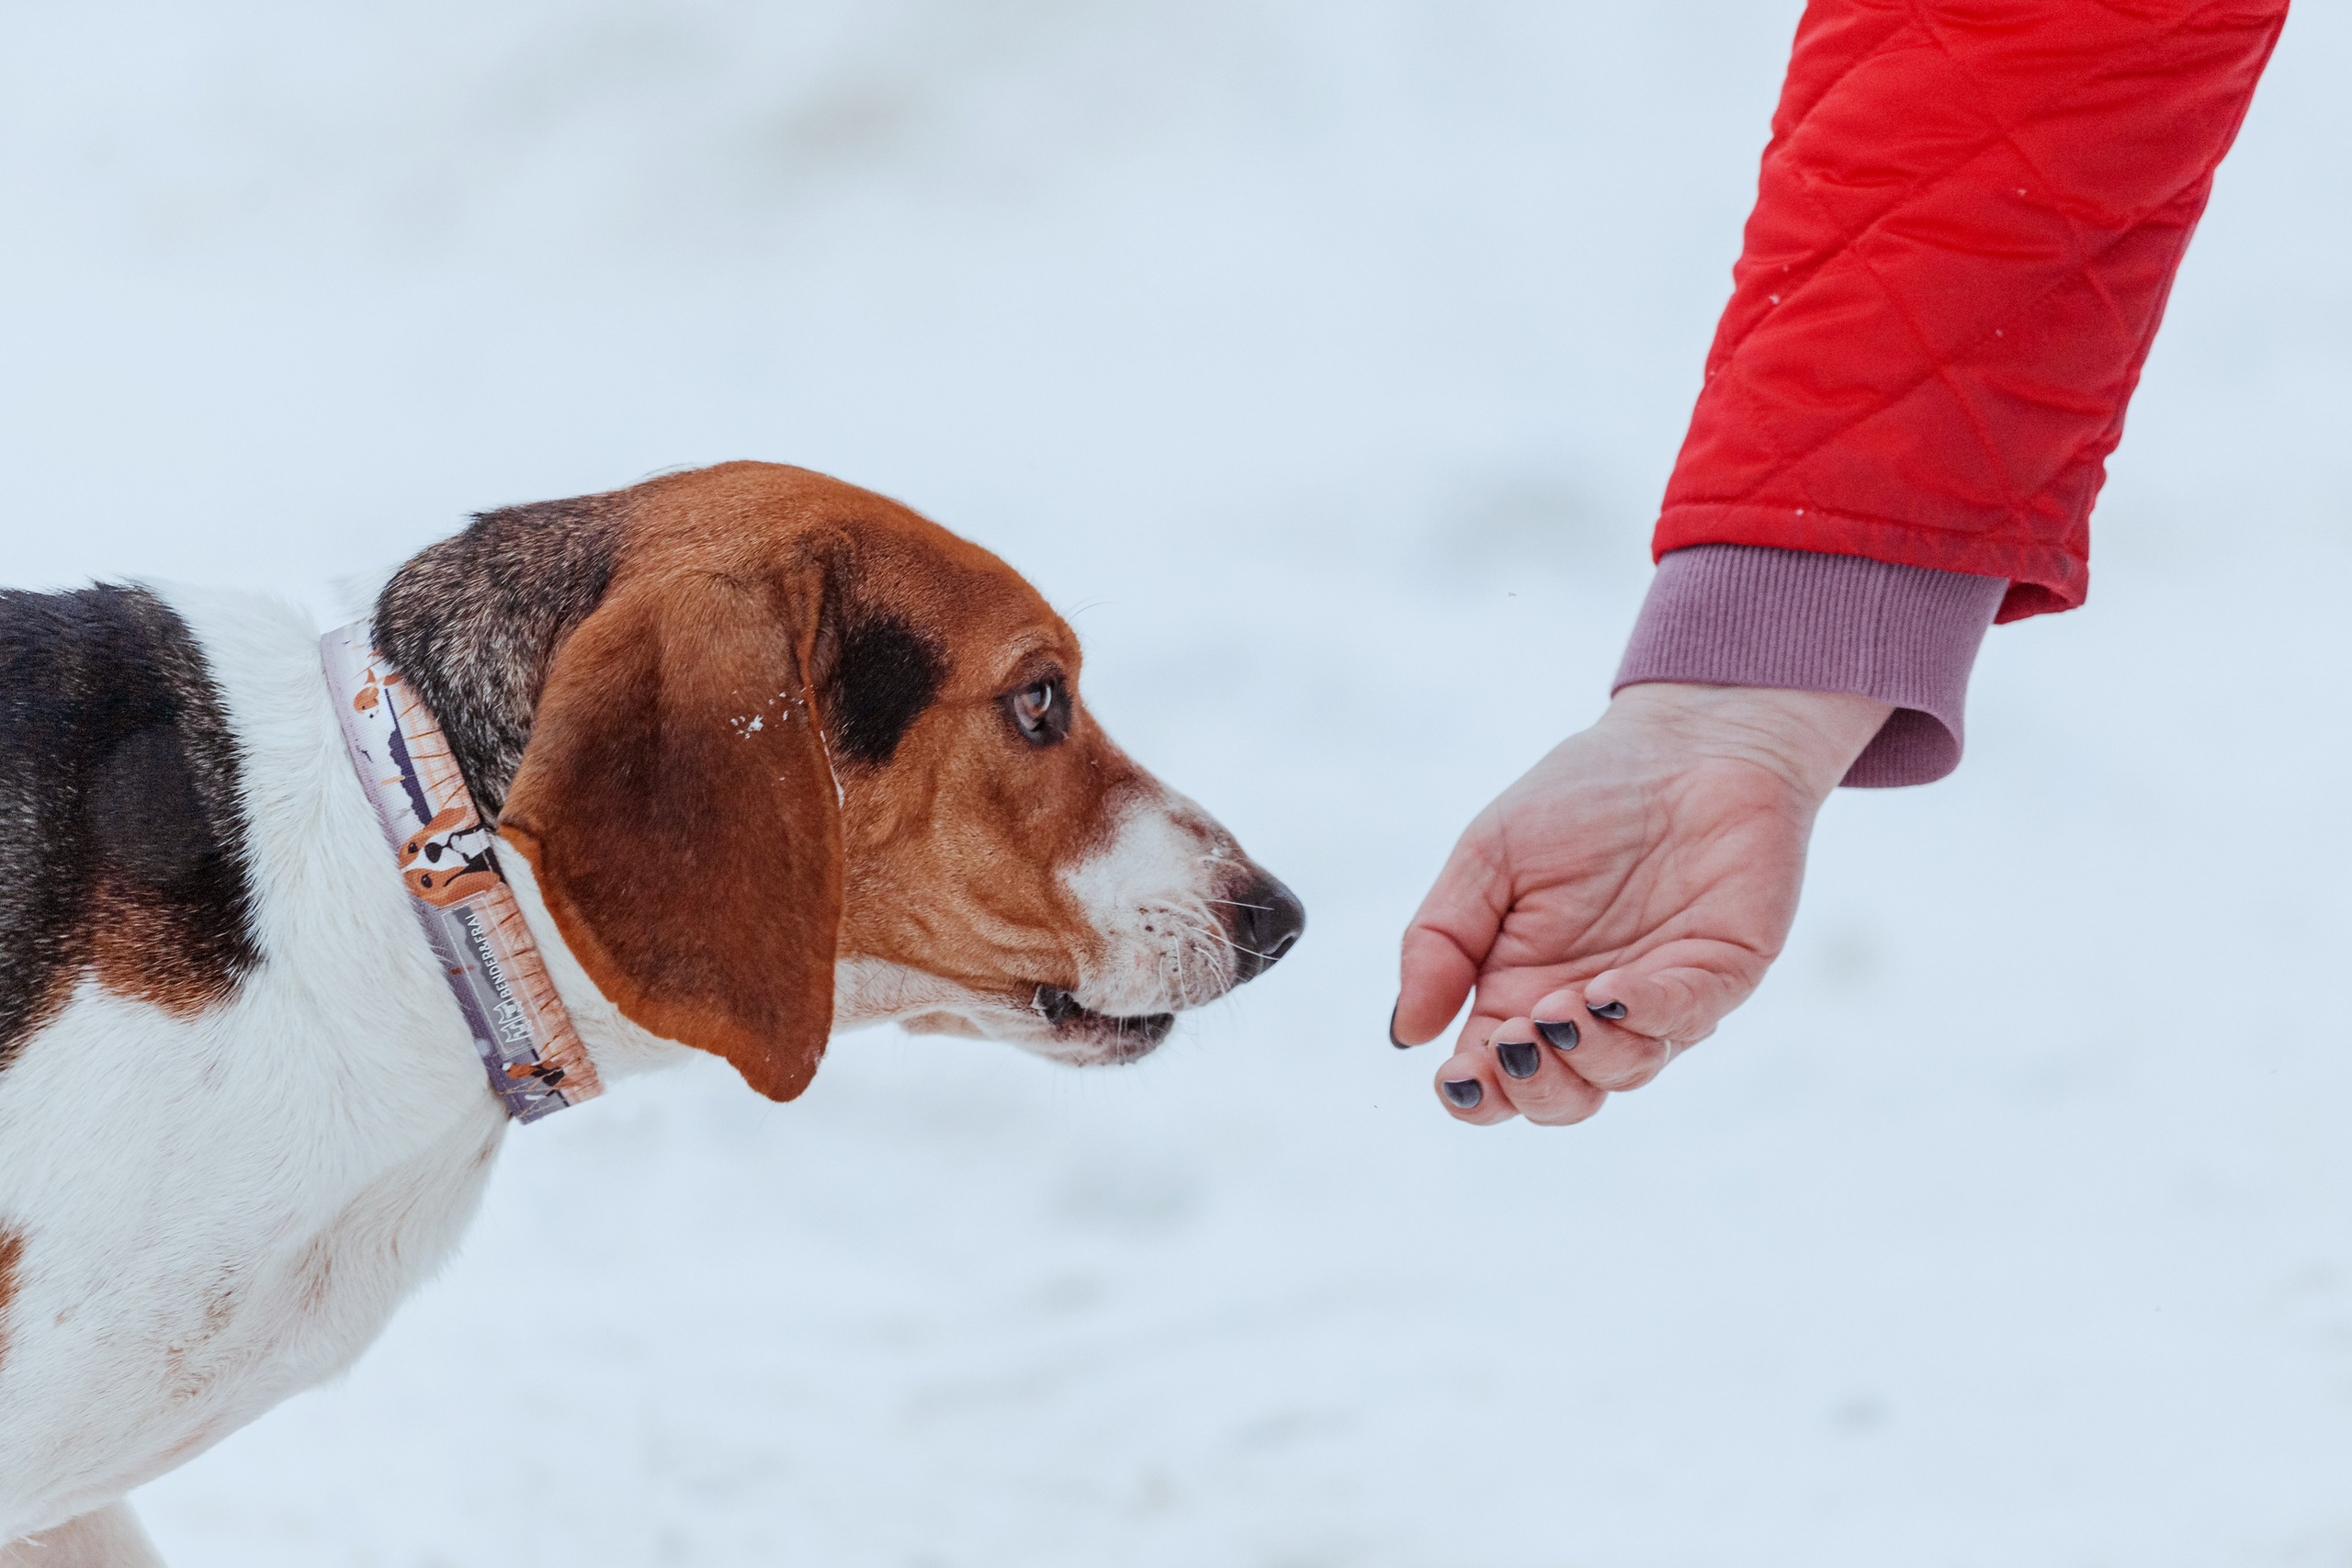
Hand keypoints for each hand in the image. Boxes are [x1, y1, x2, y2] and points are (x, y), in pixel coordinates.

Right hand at [1393, 682, 1890, 1124]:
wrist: (1685, 741)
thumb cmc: (1583, 794)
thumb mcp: (1487, 855)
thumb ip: (1440, 940)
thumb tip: (1405, 1031)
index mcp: (1521, 989)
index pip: (1494, 1076)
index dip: (1475, 1095)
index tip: (1460, 1078)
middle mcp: (1588, 1009)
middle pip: (1561, 1098)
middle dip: (1534, 1089)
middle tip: (1515, 1043)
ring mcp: (1658, 998)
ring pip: (1624, 1072)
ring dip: (1588, 1056)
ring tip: (1561, 1012)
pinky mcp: (1720, 972)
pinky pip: (1687, 1017)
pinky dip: (1646, 1017)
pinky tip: (1611, 993)